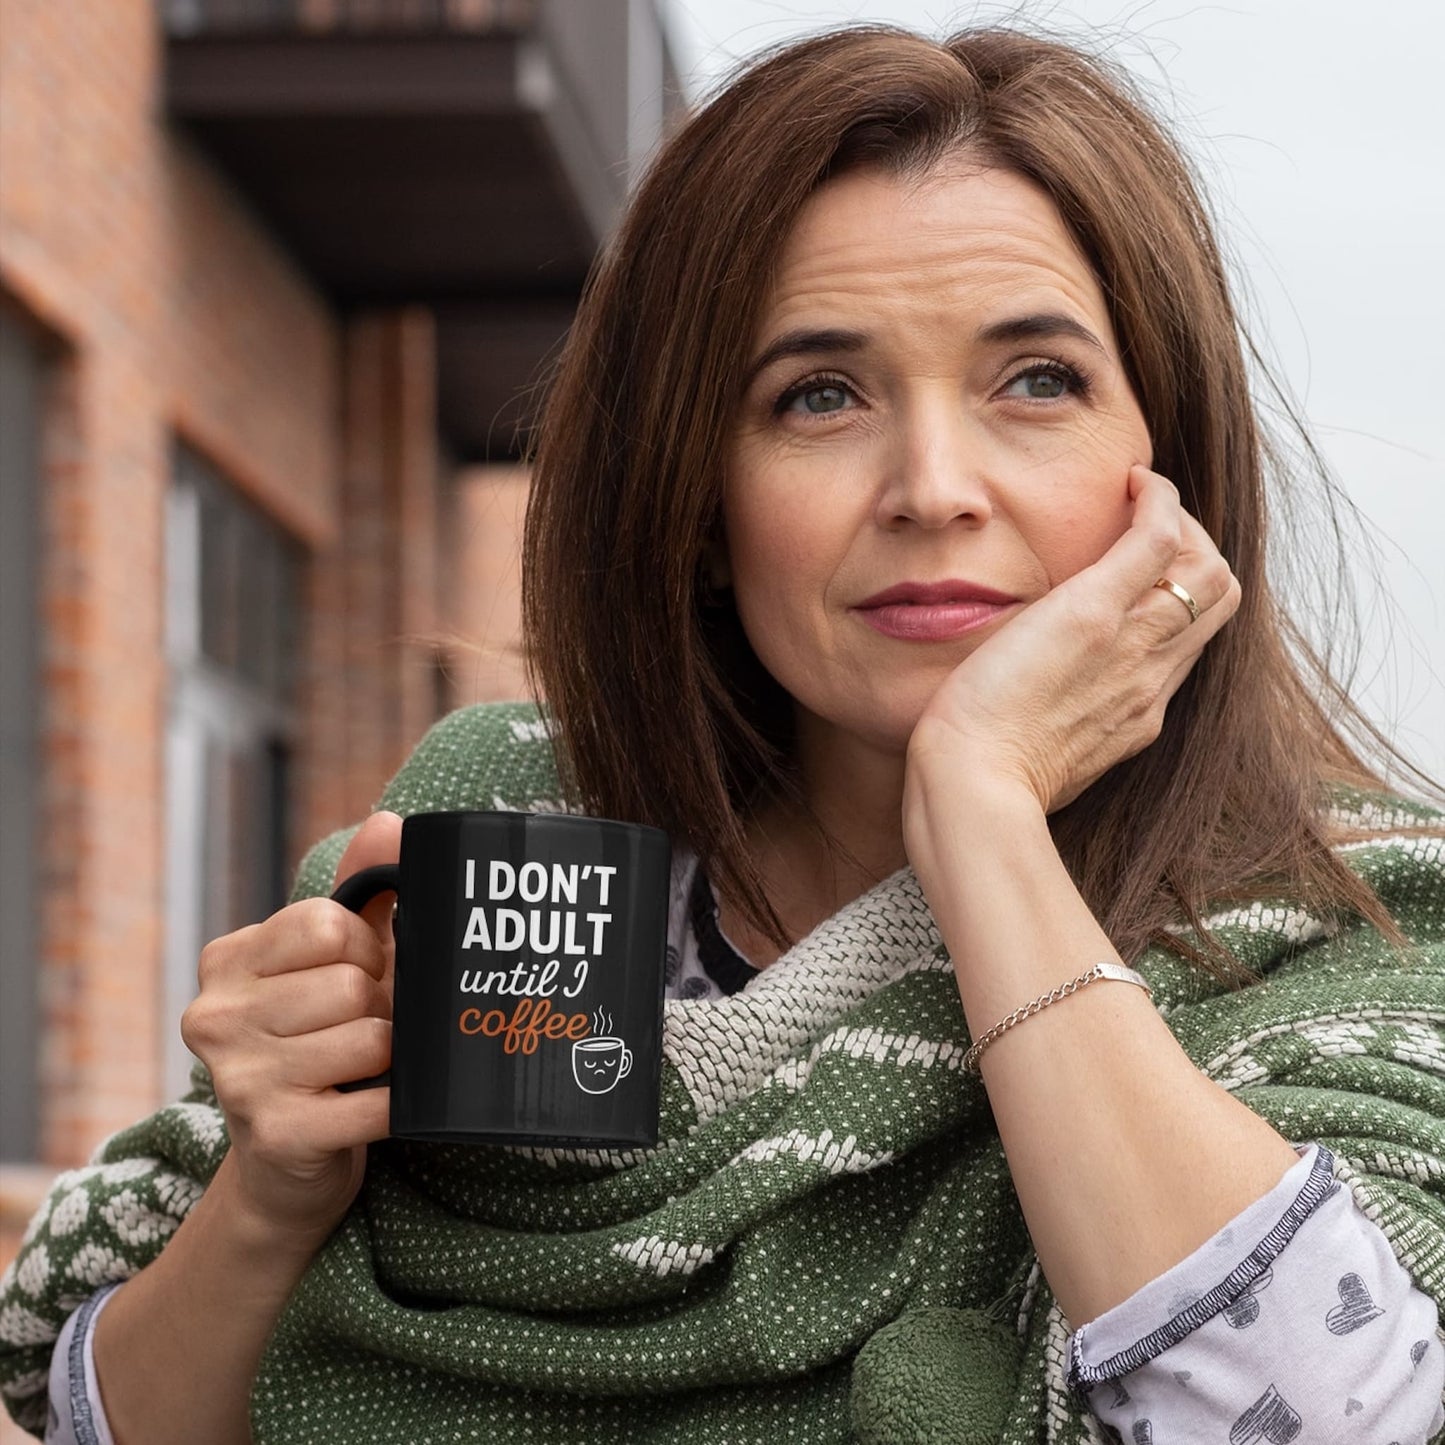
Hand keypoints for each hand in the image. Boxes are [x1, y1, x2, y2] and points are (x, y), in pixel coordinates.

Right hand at [180, 811, 401, 1245]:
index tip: (359, 976)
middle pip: (355, 985)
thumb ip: (362, 892)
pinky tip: (383, 1108)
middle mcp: (217, 1016)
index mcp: (227, 961)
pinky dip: (400, 1105)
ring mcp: (240, 1080)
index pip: (332, 924)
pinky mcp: (277, 1136)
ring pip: (372, 1038)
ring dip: (391, 1057)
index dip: (367, 950)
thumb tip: (389, 822)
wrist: (287, 1170)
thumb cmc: (320, 1044)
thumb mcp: (332, 964)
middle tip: (364, 1033)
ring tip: (363, 1071)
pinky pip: (379, 1103)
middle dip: (382, 1008)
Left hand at [905, 465, 1239, 814]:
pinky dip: (1159, 500)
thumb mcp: (1037, 755)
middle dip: (1195, 552)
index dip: (1178, 598)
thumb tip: (1027, 711)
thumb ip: (1051, 726)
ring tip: (1139, 499)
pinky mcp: (1096, 613)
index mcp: (1137, 715)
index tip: (1141, 575)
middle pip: (1217, 601)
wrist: (974, 787)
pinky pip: (1159, 538)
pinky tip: (1134, 481)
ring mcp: (1133, 645)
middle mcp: (1150, 680)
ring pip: (1207, 569)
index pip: (1187, 643)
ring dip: (1180, 522)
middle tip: (1147, 526)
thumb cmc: (981, 779)